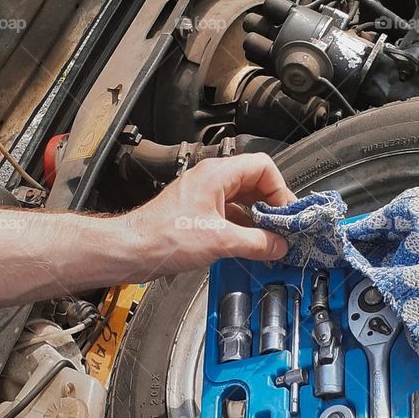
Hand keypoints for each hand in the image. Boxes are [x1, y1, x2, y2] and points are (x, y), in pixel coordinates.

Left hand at [126, 154, 295, 277]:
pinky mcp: (196, 215)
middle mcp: (210, 181)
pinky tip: (248, 245)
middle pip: (254, 183)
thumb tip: (278, 245)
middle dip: (271, 206)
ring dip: (257, 219)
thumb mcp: (220, 241)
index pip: (263, 167)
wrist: (132, 251)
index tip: (286, 213)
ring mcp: (202, 197)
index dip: (280, 189)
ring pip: (241, 201)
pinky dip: (242, 228)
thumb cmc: (163, 237)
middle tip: (283, 228)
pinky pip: (228, 215)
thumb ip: (256, 242)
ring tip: (269, 240)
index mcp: (216, 174)